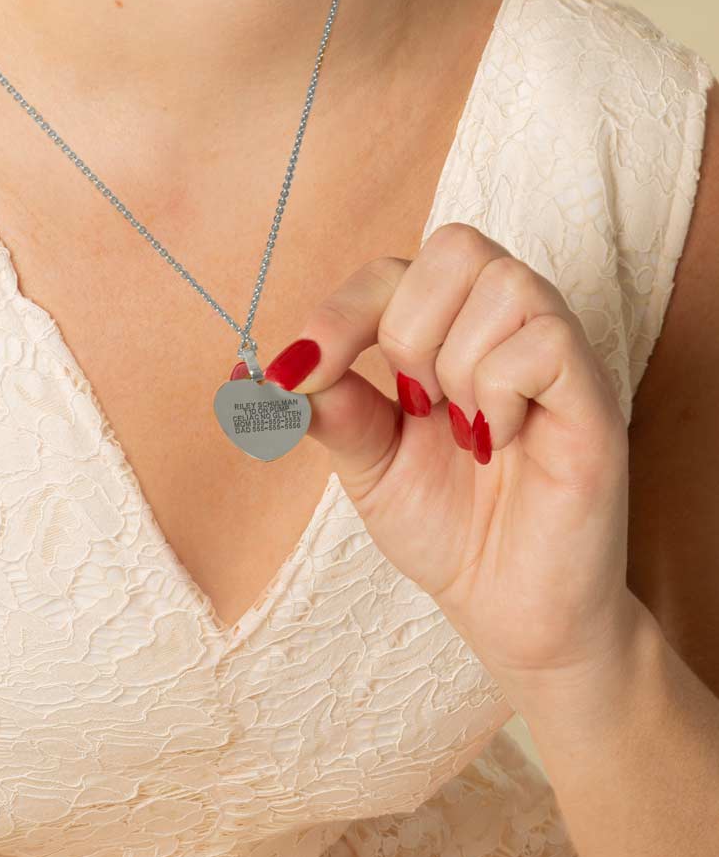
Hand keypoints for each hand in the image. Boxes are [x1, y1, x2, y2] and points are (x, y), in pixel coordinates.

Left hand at [246, 223, 640, 699]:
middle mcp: (504, 328)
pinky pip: (544, 342)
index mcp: (447, 334)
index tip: (298, 374)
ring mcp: (555, 357)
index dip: (340, 313)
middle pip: (456, 247)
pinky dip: (500, 392)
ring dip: (458, 365)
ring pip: (504, 285)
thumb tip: (265, 374)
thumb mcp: (368, 463)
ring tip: (464, 431)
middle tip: (415, 402)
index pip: (392, 271)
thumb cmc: (444, 528)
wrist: (507, 609)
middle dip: (408, 329)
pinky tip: (496, 442)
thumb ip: (332, 408)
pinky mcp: (593, 397)